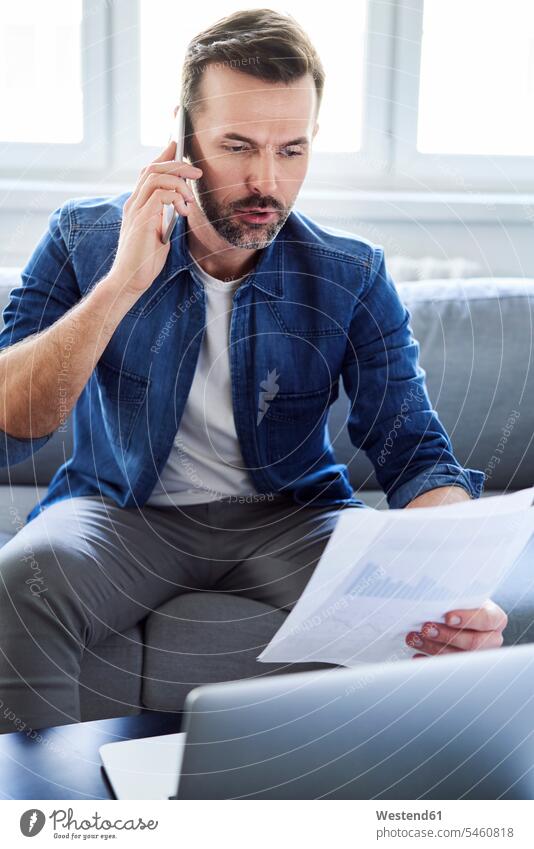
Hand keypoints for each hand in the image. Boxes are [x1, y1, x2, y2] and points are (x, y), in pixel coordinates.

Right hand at [110, 139, 202, 295]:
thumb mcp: (159, 232)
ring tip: (190, 198)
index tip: (177, 145)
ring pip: (156, 177)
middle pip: (152, 168)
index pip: (148, 171)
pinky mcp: (142, 219)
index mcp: (137, 204)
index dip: (163, 156)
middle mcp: (133, 202)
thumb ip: (165, 216)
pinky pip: (160, 195)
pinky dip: (175, 198)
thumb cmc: (145, 260)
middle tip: (196, 171)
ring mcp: (135, 209)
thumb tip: (180, 203)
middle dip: (176, 165)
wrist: (131, 278)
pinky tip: (183, 211)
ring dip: (178, 183)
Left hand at [405, 599, 507, 657]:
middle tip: (425, 628)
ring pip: (459, 657)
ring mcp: (479, 655)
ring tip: (414, 638)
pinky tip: (417, 656)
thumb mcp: (461, 595)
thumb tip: (434, 598)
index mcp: (495, 619)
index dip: (467, 619)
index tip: (447, 617)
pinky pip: (448, 669)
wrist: (458, 613)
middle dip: (447, 636)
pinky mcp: (465, 666)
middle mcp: (492, 639)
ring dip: (433, 648)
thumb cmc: (459, 601)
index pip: (487, 619)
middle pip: (473, 642)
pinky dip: (430, 662)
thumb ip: (455, 598)